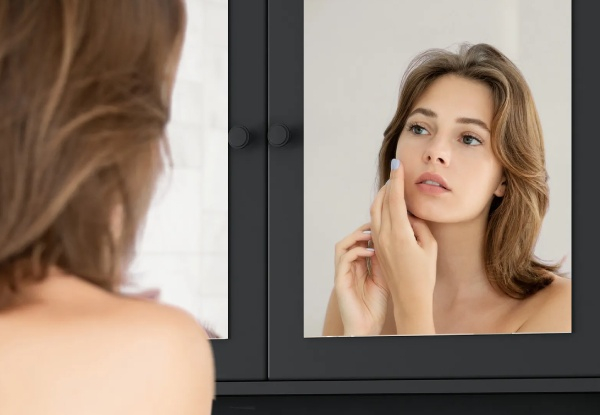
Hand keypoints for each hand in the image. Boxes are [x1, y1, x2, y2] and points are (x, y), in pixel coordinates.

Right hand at [334, 222, 389, 335]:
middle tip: (376, 225)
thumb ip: (383, 262)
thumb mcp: (383, 278)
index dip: (369, 232)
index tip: (384, 225)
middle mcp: (348, 268)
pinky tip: (371, 252)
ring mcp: (343, 274)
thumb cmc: (376, 306)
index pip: (359, 243)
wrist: (368, 327)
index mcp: (357, 267)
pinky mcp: (340, 281)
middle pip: (349, 240)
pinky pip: (344, 259)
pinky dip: (357, 252)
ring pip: (342, 246)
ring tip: (371, 235)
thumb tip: (390, 242)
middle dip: (362, 230)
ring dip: (356, 237)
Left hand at [370, 159, 436, 326]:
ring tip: (392, 186)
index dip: (396, 180)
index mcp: (399, 234)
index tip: (398, 164)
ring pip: (375, 211)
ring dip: (382, 196)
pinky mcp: (377, 246)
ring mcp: (378, 242)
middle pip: (381, 201)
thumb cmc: (424, 275)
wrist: (409, 298)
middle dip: (388, 184)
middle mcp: (384, 236)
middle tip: (397, 172)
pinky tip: (390, 206)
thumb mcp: (429, 246)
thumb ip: (419, 224)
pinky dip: (381, 209)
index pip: (394, 199)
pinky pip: (375, 221)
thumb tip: (409, 213)